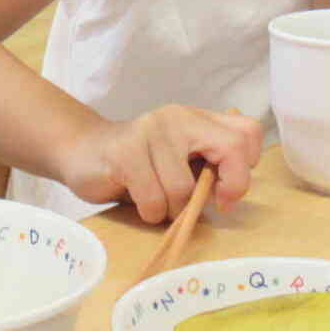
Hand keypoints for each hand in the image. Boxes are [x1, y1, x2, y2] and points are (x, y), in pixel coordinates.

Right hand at [58, 104, 263, 223]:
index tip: (226, 190)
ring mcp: (150, 131)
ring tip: (158, 203)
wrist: (82, 152)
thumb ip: (207, 168)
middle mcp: (177, 117)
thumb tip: (229, 195)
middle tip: (210, 205)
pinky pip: (154, 199)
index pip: (247, 132)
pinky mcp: (125, 152)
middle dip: (230, 186)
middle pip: (231, 149)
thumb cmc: (138, 166)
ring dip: (173, 210)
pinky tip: (139, 203)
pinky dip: (150, 212)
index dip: (245, 167)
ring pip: (184, 188)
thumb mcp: (180, 162)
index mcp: (197, 118)